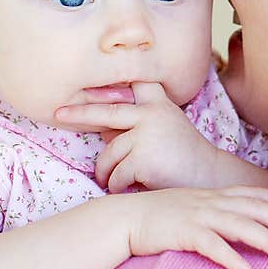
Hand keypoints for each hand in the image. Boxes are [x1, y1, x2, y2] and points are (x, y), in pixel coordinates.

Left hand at [56, 82, 222, 192]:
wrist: (210, 180)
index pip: (131, 83)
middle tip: (57, 113)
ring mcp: (147, 134)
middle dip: (78, 112)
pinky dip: (117, 185)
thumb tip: (98, 123)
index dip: (108, 82)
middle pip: (105, 111)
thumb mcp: (163, 129)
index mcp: (158, 103)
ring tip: (111, 179)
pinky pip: (115, 175)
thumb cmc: (183, 157)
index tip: (85, 80)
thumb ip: (135, 122)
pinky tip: (128, 188)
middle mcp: (152, 113)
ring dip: (105, 171)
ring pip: (108, 154)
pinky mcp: (143, 159)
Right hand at [121, 186, 267, 268]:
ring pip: (240, 226)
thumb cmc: (159, 215)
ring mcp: (197, 215)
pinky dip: (229, 257)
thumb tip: (237, 222)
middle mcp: (210, 202)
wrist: (125, 217)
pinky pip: (211, 245)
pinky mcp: (182, 232)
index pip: (254, 194)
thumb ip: (215, 210)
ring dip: (267, 242)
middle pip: (255, 209)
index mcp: (213, 194)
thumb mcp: (192, 206)